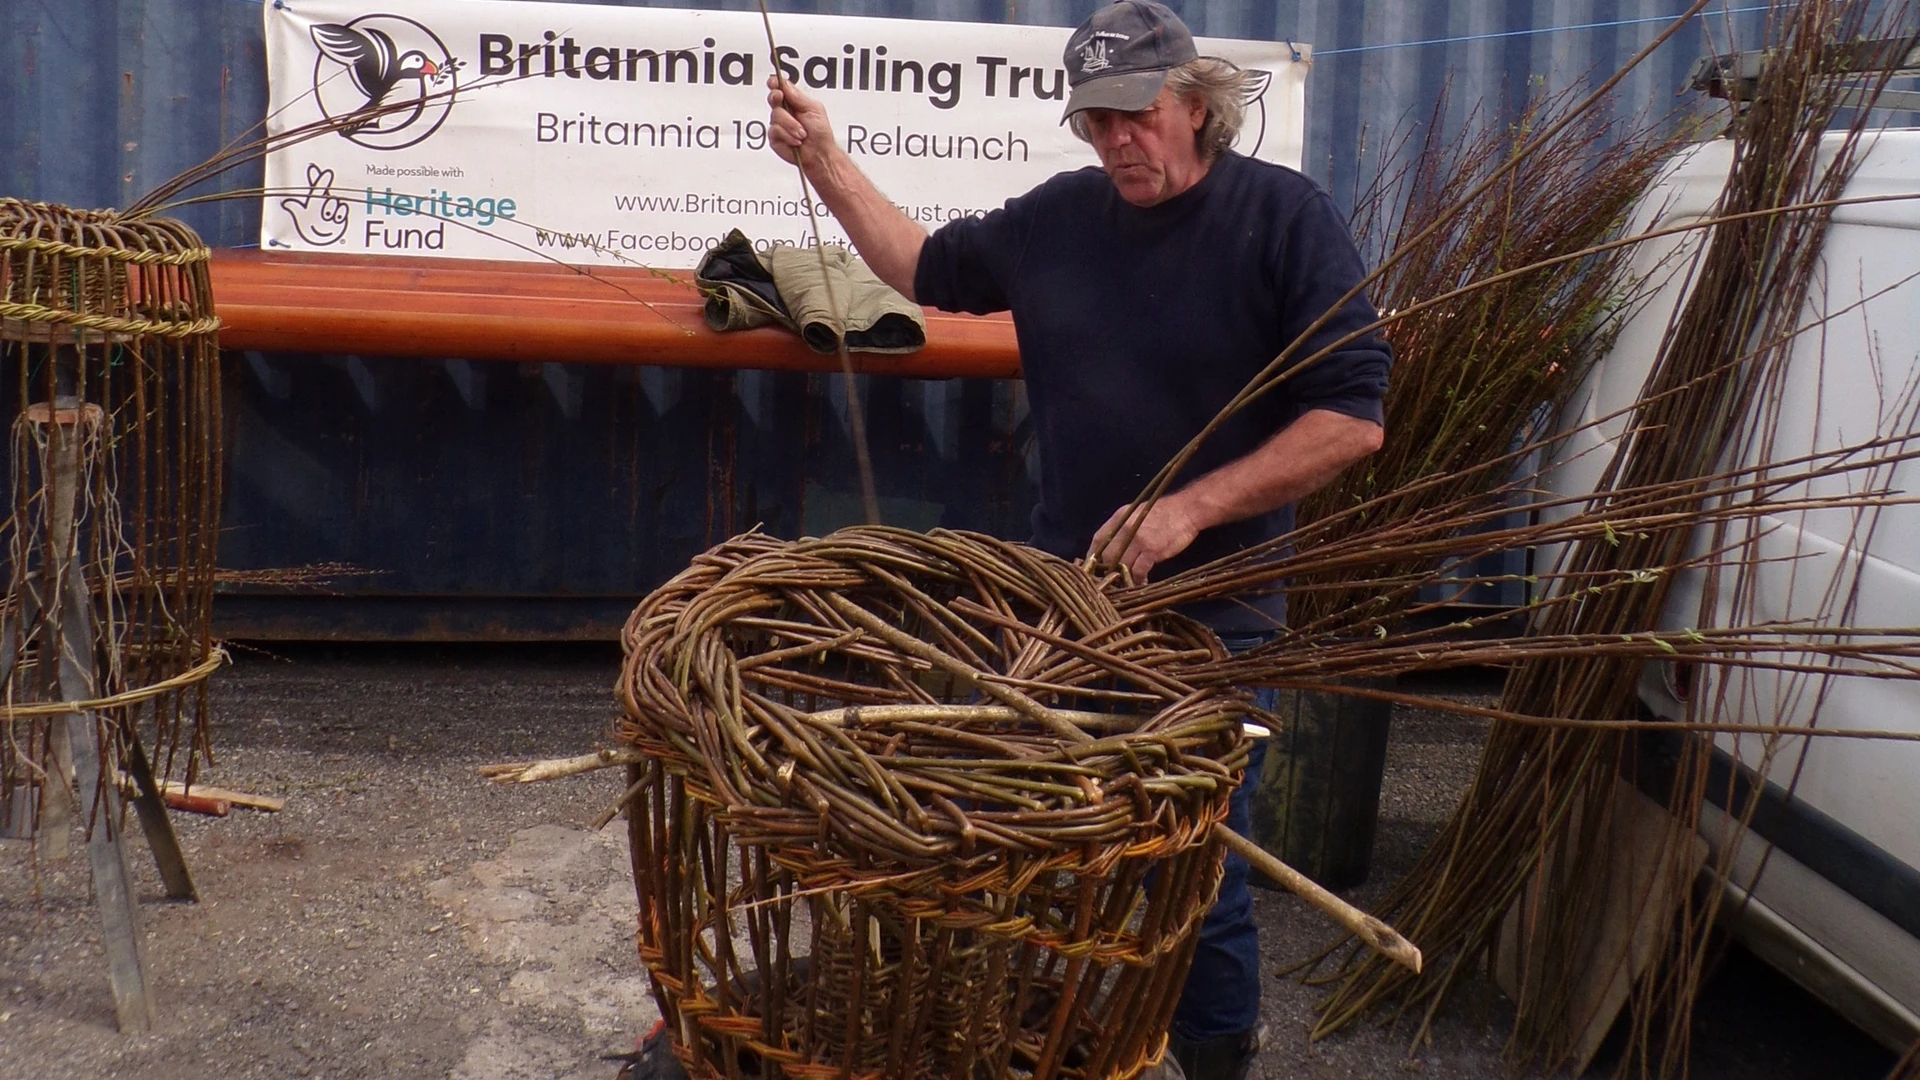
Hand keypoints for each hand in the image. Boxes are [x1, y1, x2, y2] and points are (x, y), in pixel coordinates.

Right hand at [766, 75, 835, 170]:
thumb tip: (786, 85)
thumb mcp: (814, 109)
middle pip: (773, 98)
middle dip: (776, 98)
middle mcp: (785, 111)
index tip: (774, 82)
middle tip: (780, 98)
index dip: (775, 83)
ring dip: (791, 125)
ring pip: (776, 116)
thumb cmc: (820, 133)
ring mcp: (779, 124)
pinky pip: (775, 131)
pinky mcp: (774, 137)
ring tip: (802, 133)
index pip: (781, 88)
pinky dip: (788, 136)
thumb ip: (798, 96)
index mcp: (794, 102)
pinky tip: (795, 140)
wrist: (819, 154)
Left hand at [1088, 498, 1204, 580]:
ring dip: (1123, 577)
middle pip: (1107, 555)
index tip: (1093, 567)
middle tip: (1111, 580)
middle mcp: (1126, 528)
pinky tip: (1141, 582)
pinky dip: (1138, 579)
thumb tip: (1113, 545)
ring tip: (1126, 584)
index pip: (1098, 538)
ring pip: (1122, 565)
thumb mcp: (1138, 513)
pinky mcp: (1152, 550)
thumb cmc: (1164, 512)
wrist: (1187, 509)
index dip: (1093, 555)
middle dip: (1108, 570)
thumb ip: (1124, 527)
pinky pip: (1138, 571)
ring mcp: (1139, 540)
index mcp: (1120, 517)